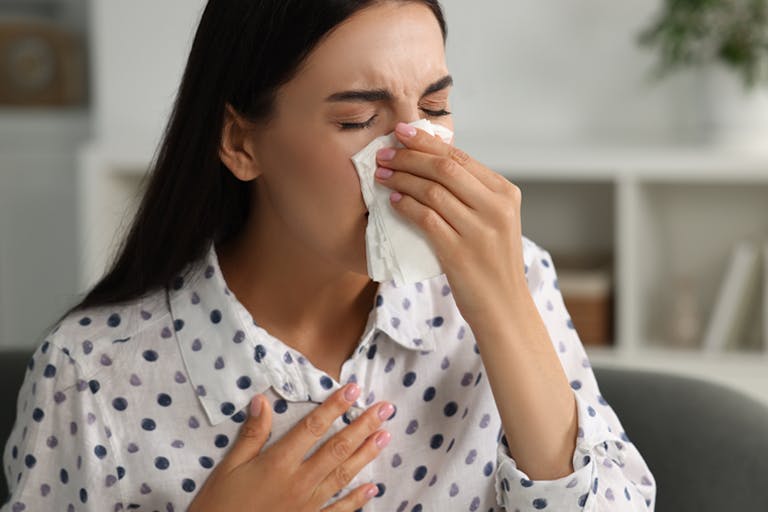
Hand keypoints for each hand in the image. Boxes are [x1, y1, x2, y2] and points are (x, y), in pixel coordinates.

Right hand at [188, 383, 393, 510]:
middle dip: (363, 426)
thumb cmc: (219, 504)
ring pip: (343, 475)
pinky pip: (338, 511)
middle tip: (385, 408)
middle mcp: (299, 482)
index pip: (313, 427)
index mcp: (278, 463)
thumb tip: (262, 399)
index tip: (354, 389)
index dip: (335, 406)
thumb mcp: (229, 467)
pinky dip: (357, 500)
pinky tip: (373, 488)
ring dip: (366, 455)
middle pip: (337, 448)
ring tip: (386, 436)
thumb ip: (251, 435)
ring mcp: (307, 505)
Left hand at [374, 122, 526, 325]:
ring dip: (402, 179)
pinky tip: (393, 201)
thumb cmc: (492, 262)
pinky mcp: (460, 253)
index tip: (403, 132)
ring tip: (382, 175)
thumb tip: (432, 162)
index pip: (461, 157)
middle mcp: (495, 208)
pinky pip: (426, 219)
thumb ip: (473, 193)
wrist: (504, 306)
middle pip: (445, 168)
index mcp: (505, 193)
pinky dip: (406, 206)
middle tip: (384, 153)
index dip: (428, 141)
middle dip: (410, 157)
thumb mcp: (495, 220)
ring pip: (432, 191)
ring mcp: (479, 231)